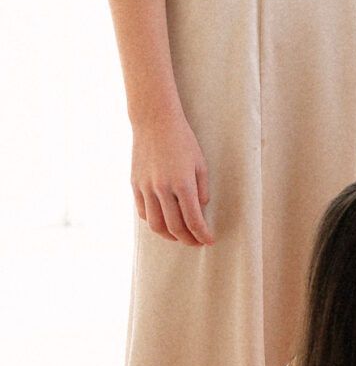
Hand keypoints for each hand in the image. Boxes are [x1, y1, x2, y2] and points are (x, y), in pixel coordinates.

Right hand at [130, 107, 211, 243]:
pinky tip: (163, 223)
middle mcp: (162, 188)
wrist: (154, 122)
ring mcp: (146, 188)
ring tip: (180, 236)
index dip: (202, 234)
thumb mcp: (200, 163)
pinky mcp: (135, 185)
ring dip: (169, 235)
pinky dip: (153, 222)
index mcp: (183, 183)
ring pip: (155, 224)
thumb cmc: (183, 141)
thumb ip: (202, 189)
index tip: (209, 241)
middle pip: (174, 227)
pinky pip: (143, 212)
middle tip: (197, 242)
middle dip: (188, 239)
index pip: (193, 220)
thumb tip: (200, 209)